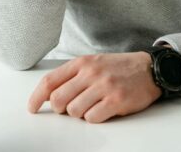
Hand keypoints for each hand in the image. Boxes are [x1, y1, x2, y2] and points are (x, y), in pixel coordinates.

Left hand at [27, 53, 161, 123]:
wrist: (149, 69)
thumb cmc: (118, 68)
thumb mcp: (93, 63)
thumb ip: (72, 76)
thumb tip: (49, 95)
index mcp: (82, 63)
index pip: (50, 81)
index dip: (36, 97)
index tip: (32, 108)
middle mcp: (91, 73)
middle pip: (58, 100)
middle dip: (60, 109)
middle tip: (69, 108)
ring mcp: (104, 86)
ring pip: (74, 111)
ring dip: (80, 114)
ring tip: (92, 105)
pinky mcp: (116, 100)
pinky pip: (92, 118)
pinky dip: (94, 118)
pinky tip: (103, 109)